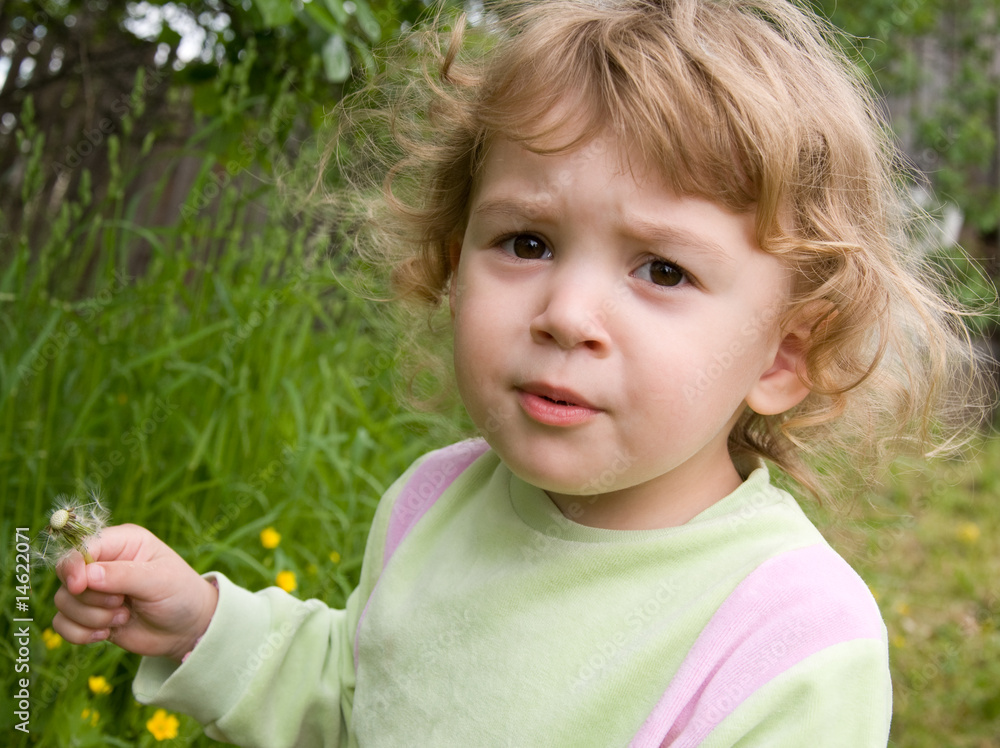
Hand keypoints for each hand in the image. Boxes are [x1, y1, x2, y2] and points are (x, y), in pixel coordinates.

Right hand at [53, 524, 217, 661]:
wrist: (187, 629)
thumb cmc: (180, 595)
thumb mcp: (159, 580)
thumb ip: (124, 575)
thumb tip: (86, 575)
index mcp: (123, 542)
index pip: (82, 546)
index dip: (74, 565)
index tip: (79, 586)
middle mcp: (104, 563)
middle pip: (68, 577)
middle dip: (91, 599)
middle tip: (122, 604)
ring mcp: (94, 590)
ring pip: (63, 602)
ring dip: (91, 618)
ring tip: (124, 617)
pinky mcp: (89, 615)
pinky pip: (62, 624)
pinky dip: (80, 634)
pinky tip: (106, 634)